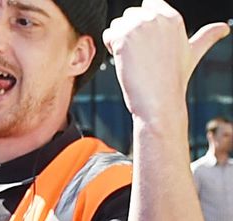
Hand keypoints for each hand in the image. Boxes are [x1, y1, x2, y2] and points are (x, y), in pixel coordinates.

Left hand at [102, 0, 227, 124]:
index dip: (144, 21)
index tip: (149, 42)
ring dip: (120, 40)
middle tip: (142, 55)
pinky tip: (124, 60)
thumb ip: (206, 37)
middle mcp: (157, 18)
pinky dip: (111, 47)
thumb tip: (224, 28)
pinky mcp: (123, 37)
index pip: (149, 3)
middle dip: (130, 32)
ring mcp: (139, 26)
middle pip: (130, 14)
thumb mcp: (192, 53)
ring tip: (135, 59)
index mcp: (173, 18)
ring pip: (118, 24)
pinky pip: (108, 34)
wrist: (158, 101)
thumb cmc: (174, 80)